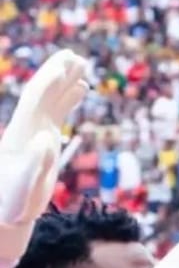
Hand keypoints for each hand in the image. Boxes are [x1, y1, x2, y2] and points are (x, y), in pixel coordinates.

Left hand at [0, 49, 87, 227]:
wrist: (5, 212)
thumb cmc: (14, 203)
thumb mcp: (25, 188)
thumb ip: (36, 163)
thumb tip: (45, 138)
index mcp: (22, 134)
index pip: (36, 100)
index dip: (50, 82)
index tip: (66, 66)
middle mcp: (27, 127)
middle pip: (42, 92)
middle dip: (57, 73)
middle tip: (75, 56)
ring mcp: (36, 131)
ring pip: (51, 98)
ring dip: (65, 80)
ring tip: (82, 63)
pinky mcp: (44, 139)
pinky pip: (58, 112)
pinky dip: (69, 98)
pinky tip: (81, 88)